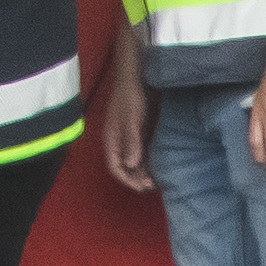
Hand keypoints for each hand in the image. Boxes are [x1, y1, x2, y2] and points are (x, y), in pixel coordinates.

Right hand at [97, 55, 154, 193]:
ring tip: (154, 180)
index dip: (127, 179)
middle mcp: (116, 141)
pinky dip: (144, 161)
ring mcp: (124, 136)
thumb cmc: (130, 98)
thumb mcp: (132, 120)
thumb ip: (131, 142)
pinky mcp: (133, 131)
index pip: (115, 167)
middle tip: (151, 185)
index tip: (141, 187)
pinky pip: (137, 152)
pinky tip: (154, 165)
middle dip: (135, 178)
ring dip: (140, 171)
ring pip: (130, 160)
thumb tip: (130, 165)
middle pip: (122, 166)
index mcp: (111, 139)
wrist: (132, 78)